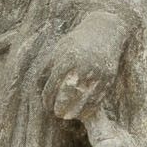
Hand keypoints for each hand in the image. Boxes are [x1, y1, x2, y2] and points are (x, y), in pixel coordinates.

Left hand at [45, 6, 130, 121]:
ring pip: (84, 99)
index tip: (46, 104)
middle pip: (68, 95)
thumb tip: (37, 85)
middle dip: (61, 107)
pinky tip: (84, 114)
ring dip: (76, 111)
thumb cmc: (77, 40)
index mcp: (66, 59)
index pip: (53, 85)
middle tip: (57, 113)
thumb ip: (49, 65)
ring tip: (68, 116)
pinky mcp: (109, 77)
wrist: (105, 30)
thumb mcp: (59, 48)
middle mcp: (82, 66)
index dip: (48, 98)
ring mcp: (97, 73)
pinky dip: (91, 108)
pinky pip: (99, 98)